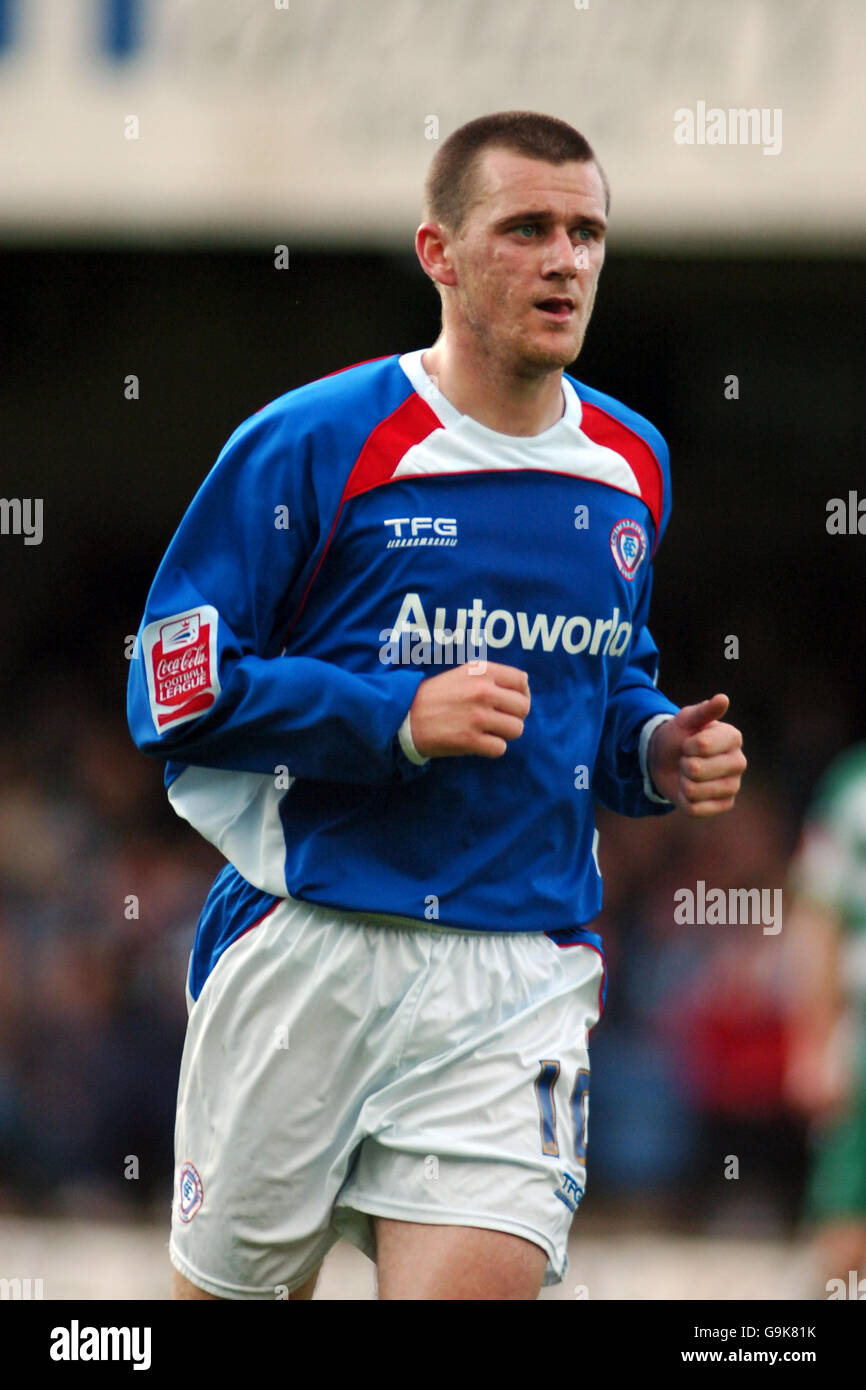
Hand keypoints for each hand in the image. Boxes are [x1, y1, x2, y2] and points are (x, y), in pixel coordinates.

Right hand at [408, 661, 530, 758]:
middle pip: (523, 708)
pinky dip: (492, 748)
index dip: (521, 694)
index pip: (522, 681)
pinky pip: (500, 748)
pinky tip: (478, 743)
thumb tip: (524, 685)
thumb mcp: (462, 673)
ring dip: (504, 733)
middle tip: (499, 720)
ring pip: (516, 729)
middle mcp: (482, 691)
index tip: (510, 702)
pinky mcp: (471, 740)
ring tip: (488, 731)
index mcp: (482, 671)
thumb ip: (490, 676)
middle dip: (514, 716)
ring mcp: (478, 716)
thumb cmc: (435, 696)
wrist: (404, 717)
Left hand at [648, 693, 745, 815]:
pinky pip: (696, 809)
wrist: (667, 760)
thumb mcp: (685, 720)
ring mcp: (733, 785)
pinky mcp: (724, 805)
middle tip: (686, 759)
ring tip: (688, 774)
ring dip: (682, 783)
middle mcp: (739, 762)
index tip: (688, 742)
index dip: (686, 745)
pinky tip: (690, 791)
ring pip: (694, 791)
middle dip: (682, 764)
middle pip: (696, 770)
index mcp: (733, 737)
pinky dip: (684, 801)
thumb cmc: (679, 736)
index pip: (701, 746)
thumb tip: (723, 699)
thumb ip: (703, 711)